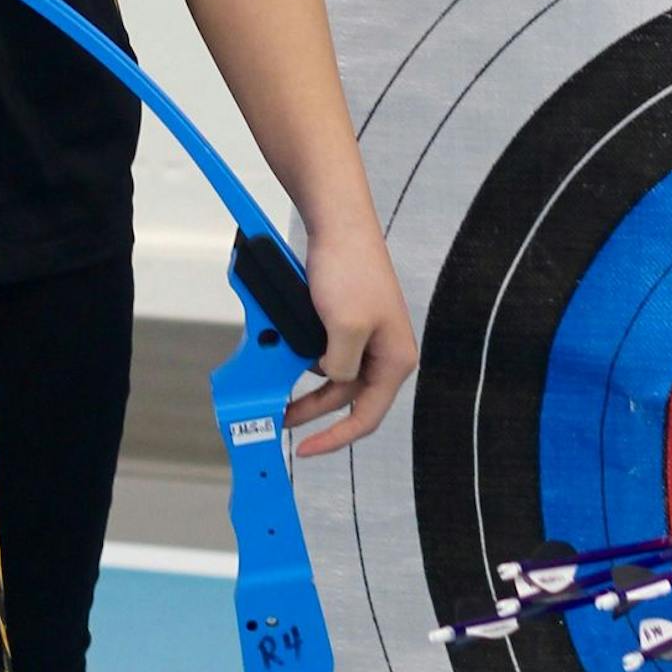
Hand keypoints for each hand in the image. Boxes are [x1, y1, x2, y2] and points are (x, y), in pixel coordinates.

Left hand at [282, 208, 418, 456]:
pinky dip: (305, 357)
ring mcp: (366, 334)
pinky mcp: (347, 319)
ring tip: (277, 385)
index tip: (306, 449)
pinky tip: (286, 354)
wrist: (337, 221)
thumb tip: (330, 378)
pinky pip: (326, 351)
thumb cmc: (350, 268)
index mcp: (395, 359)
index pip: (367, 416)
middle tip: (280, 418)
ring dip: (306, 383)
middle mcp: (384, 351)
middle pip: (346, 398)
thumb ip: (339, 367)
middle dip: (312, 410)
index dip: (336, 438)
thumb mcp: (344, 328)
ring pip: (333, 375)